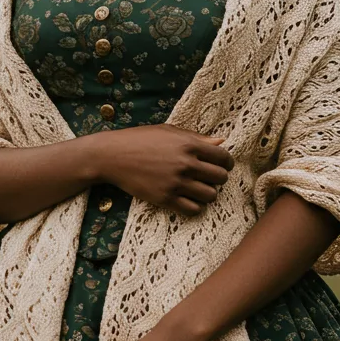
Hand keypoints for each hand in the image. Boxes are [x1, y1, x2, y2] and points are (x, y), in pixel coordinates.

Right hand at [93, 123, 233, 217]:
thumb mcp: (169, 131)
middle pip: (220, 178)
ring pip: (210, 195)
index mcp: (188, 144)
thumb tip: (222, 142)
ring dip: (208, 193)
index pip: (223, 157)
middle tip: (210, 178)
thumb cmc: (140, 139)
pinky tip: (189, 199)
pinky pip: (193, 209)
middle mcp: (185, 164)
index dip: (227, 162)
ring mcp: (175, 183)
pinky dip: (195, 206)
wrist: (112, 156)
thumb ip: (196, 138)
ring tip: (199, 189)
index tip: (223, 165)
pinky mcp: (165, 198)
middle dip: (219, 178)